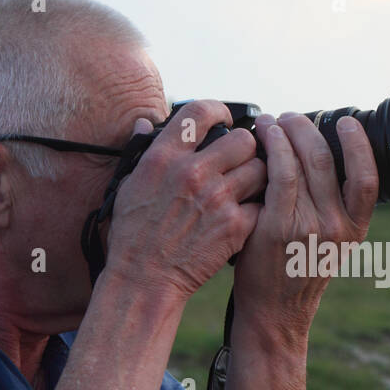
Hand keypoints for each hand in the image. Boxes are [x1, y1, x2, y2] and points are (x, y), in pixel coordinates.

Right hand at [101, 100, 266, 299]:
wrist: (144, 279)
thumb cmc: (133, 235)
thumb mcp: (127, 186)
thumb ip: (141, 151)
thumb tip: (144, 122)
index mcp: (164, 157)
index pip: (200, 112)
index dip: (219, 110)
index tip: (225, 118)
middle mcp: (192, 173)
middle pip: (244, 139)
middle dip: (246, 149)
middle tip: (241, 161)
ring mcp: (217, 199)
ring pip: (260, 170)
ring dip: (257, 178)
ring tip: (246, 190)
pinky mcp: (235, 226)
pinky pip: (262, 204)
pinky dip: (258, 210)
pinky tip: (246, 216)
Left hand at [230, 111, 379, 341]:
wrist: (274, 313)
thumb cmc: (296, 273)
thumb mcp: (330, 243)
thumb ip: (332, 207)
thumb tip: (319, 159)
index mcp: (355, 228)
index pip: (367, 178)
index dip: (359, 144)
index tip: (346, 123)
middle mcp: (336, 227)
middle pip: (327, 160)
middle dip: (307, 128)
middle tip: (291, 116)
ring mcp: (307, 227)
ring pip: (302, 162)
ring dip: (285, 133)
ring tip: (272, 122)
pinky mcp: (276, 228)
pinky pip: (278, 176)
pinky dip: (272, 149)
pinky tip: (263, 139)